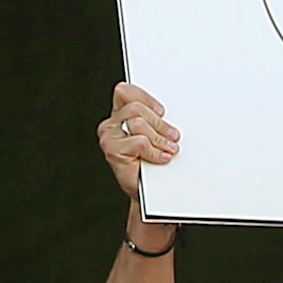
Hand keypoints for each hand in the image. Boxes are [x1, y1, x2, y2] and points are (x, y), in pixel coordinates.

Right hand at [99, 82, 180, 199]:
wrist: (150, 191)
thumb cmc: (152, 164)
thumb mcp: (156, 135)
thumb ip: (155, 120)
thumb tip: (169, 113)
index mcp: (120, 115)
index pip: (125, 91)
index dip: (145, 98)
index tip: (162, 111)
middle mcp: (111, 125)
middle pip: (136, 108)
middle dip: (159, 122)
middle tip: (173, 135)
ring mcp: (109, 137)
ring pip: (138, 123)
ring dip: (159, 137)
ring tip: (169, 148)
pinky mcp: (112, 151)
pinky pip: (139, 141)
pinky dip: (154, 150)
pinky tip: (161, 157)